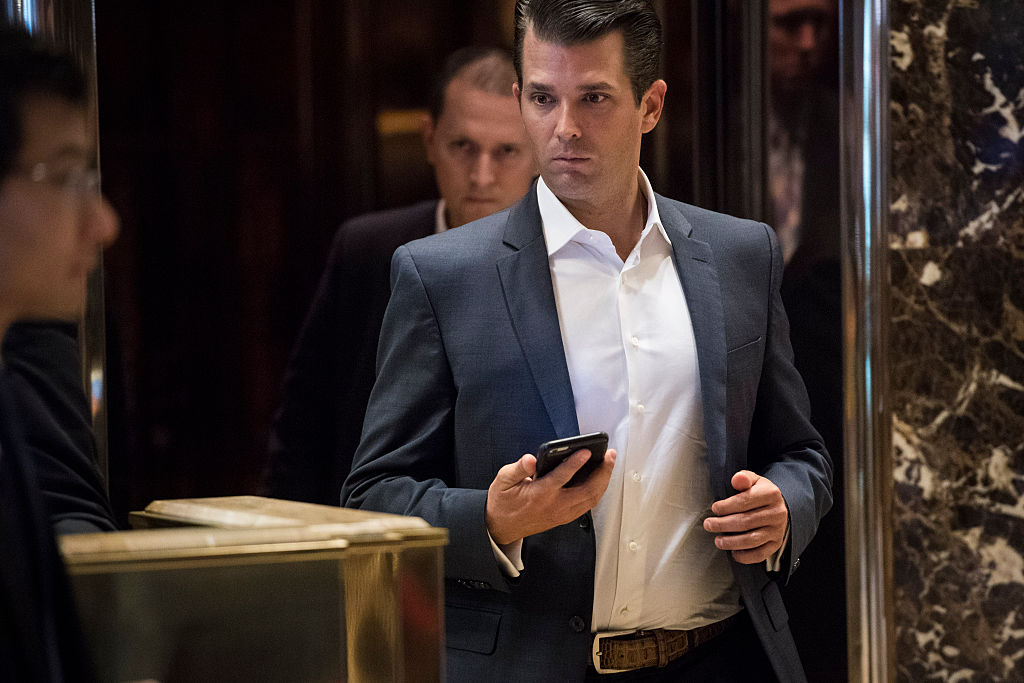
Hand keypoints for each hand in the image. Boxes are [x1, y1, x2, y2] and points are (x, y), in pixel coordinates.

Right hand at [486, 448, 615, 544]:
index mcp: (539, 494)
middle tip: (610, 455)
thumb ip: (518, 468)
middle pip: (587, 490)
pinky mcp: (564, 517)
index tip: (587, 451)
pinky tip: (600, 479)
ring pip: (591, 499)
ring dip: (603, 481)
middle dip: (602, 472)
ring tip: (609, 464)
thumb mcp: (503, 481)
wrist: (501, 527)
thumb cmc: (503, 502)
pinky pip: (587, 505)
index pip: (562, 477)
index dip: (576, 462)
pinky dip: (597, 491)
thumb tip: (530, 459)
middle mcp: (554, 506)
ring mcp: (562, 514)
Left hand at [703, 470, 787, 563]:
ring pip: (752, 539)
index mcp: (771, 494)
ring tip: (718, 541)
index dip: (727, 506)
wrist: (778, 506)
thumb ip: (744, 478)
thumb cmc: (759, 492)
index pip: (745, 501)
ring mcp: (777, 530)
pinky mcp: (776, 544)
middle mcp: (777, 513)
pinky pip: (760, 554)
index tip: (715, 508)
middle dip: (723, 524)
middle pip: (746, 521)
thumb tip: (736, 479)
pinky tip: (733, 553)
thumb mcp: (753, 480)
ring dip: (731, 542)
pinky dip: (745, 556)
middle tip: (709, 525)